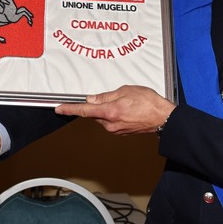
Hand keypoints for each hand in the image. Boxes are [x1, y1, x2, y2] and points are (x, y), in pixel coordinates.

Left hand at [54, 85, 174, 135]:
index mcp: (110, 112)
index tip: (59, 109)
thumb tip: (93, 99)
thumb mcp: (126, 91)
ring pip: (103, 117)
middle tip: (114, 97)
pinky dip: (115, 115)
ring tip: (126, 103)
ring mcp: (116, 130)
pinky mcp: (121, 132)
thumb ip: (106, 96)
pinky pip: (111, 122)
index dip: (70, 109)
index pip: (84, 110)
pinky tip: (127, 110)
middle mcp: (111, 124)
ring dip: (108, 109)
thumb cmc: (149, 103)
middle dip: (99, 105)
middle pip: (94, 113)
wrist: (163, 118)